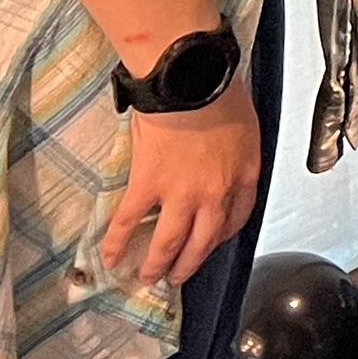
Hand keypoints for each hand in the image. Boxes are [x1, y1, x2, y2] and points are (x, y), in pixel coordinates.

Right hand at [104, 74, 263, 288]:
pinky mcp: (148, 185)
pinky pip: (130, 221)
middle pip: (203, 241)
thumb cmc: (221, 94)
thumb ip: (237, 156)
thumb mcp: (245, 129)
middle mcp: (215, 194)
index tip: (211, 242)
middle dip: (189, 263)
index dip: (222, 236)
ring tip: (148, 277)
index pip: (237, 220)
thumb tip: (224, 164)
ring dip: (157, 264)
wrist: (192, 81)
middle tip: (178, 276)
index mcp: (243, 177)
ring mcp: (181, 193)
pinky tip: (111, 257)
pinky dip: (118, 242)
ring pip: (169, 242)